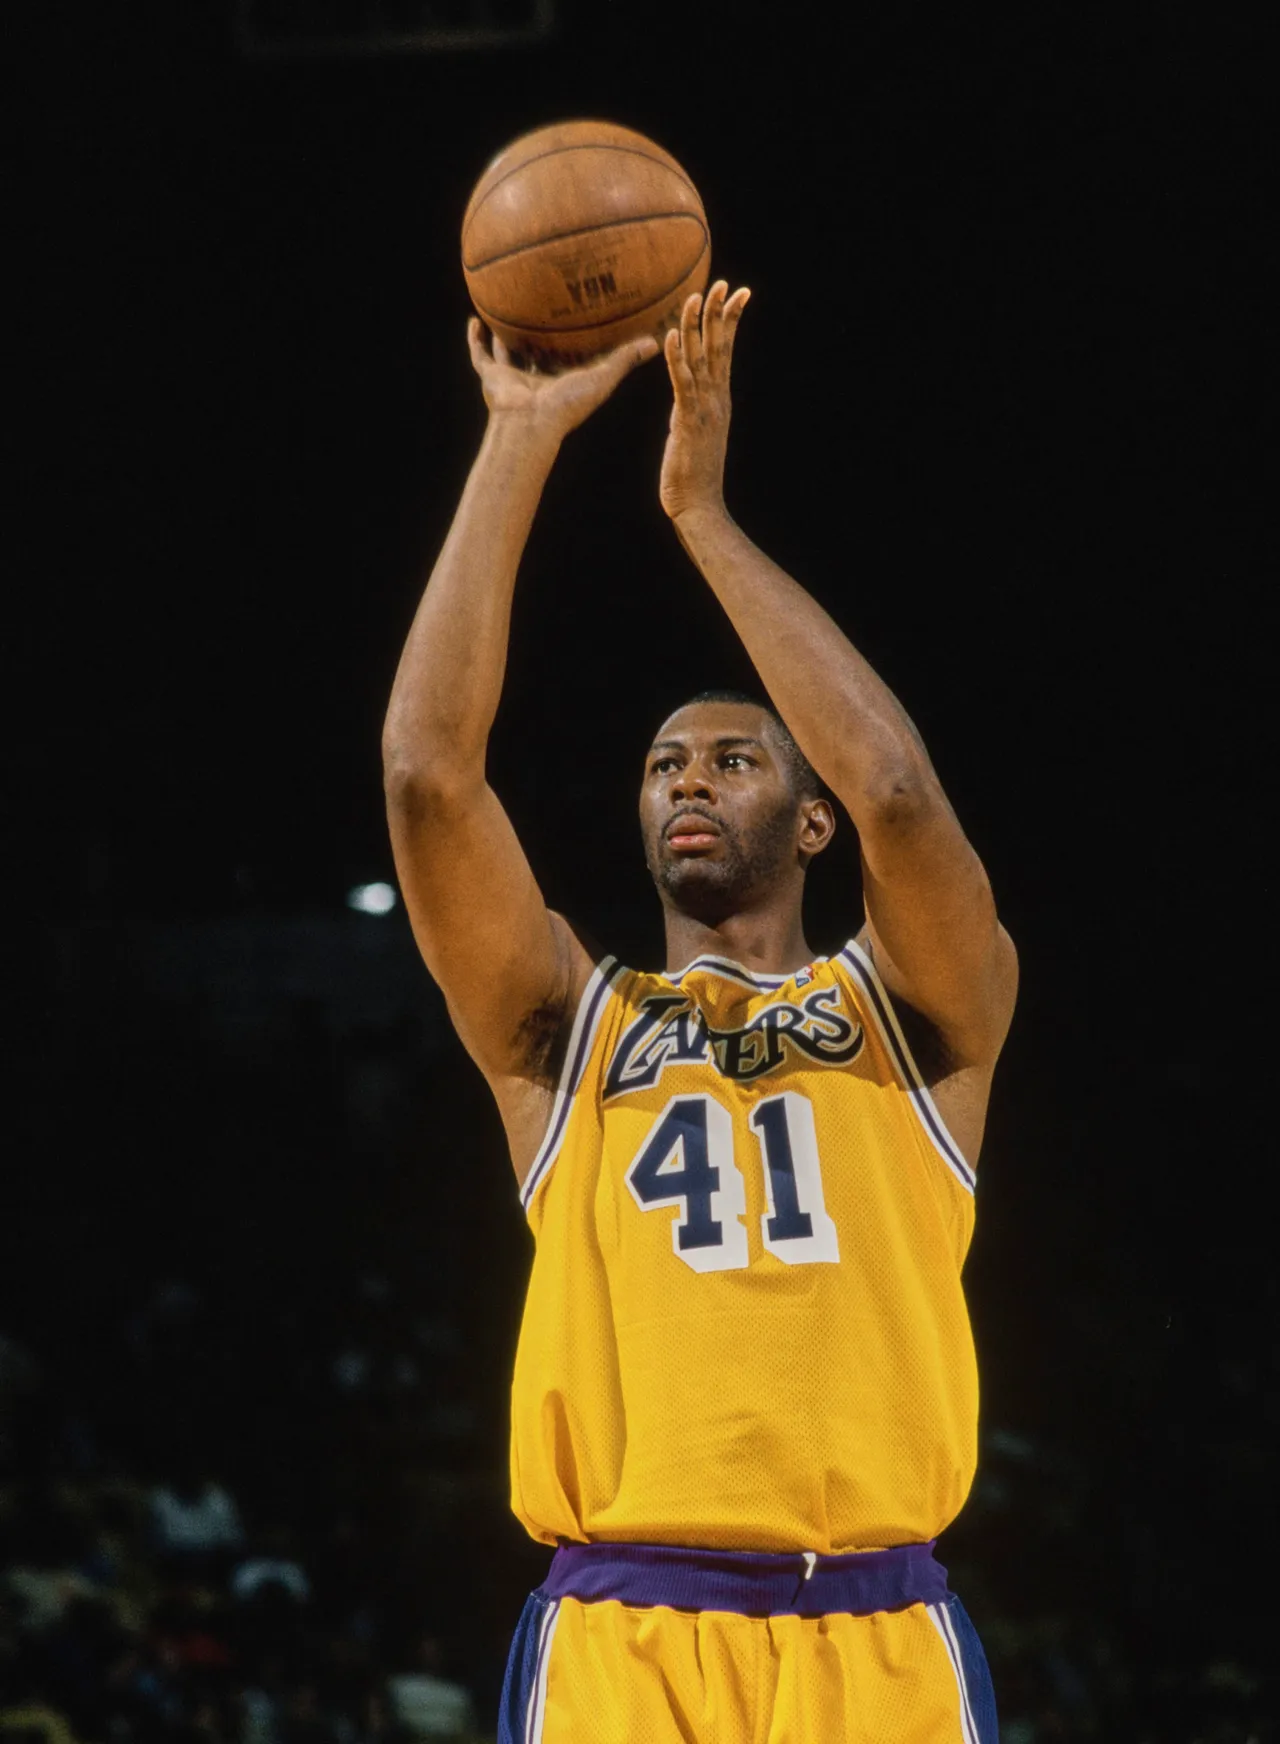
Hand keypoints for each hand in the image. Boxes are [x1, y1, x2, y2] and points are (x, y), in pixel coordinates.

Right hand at [467, 319, 658, 445]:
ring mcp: (512, 379)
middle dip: (540, 338)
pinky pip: (480, 356)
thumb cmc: (568, 406)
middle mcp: (536, 379)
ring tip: (505, 314)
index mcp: (562, 380)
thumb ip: (625, 359)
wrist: (530, 422)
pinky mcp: (492, 377)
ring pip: (508, 353)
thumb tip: (657, 342)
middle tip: (544, 311)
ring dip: (506, 336)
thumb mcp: (602, 377)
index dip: (576, 343)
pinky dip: (475, 340)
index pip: (571, 358)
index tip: (583, 322)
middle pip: (538, 354)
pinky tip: (475, 319)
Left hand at [659, 280, 750, 521]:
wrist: (699, 505)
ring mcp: (704, 408)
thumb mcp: (695, 435)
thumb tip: (685, 403)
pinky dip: (677, 357)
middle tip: (725, 283)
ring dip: (697, 326)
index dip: (730, 322)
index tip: (737, 295)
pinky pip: (682, 381)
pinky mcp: (688, 420)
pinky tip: (672, 335)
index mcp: (718, 400)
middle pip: (719, 347)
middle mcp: (716, 399)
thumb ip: (692, 414)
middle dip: (721, 313)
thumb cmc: (693, 475)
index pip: (725, 352)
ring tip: (695, 297)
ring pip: (702, 358)